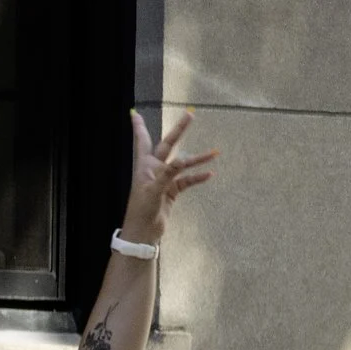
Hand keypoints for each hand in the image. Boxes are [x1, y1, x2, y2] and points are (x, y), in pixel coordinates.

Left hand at [120, 108, 216, 243]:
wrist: (143, 234)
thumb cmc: (142, 212)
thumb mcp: (153, 192)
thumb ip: (168, 175)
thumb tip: (182, 160)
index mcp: (144, 167)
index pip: (142, 142)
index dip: (139, 128)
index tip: (135, 114)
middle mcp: (154, 171)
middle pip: (168, 146)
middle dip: (179, 131)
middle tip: (190, 115)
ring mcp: (164, 181)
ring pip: (183, 165)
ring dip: (197, 159)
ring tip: (215, 152)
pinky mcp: (171, 192)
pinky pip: (187, 181)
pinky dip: (197, 177)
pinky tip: (209, 174)